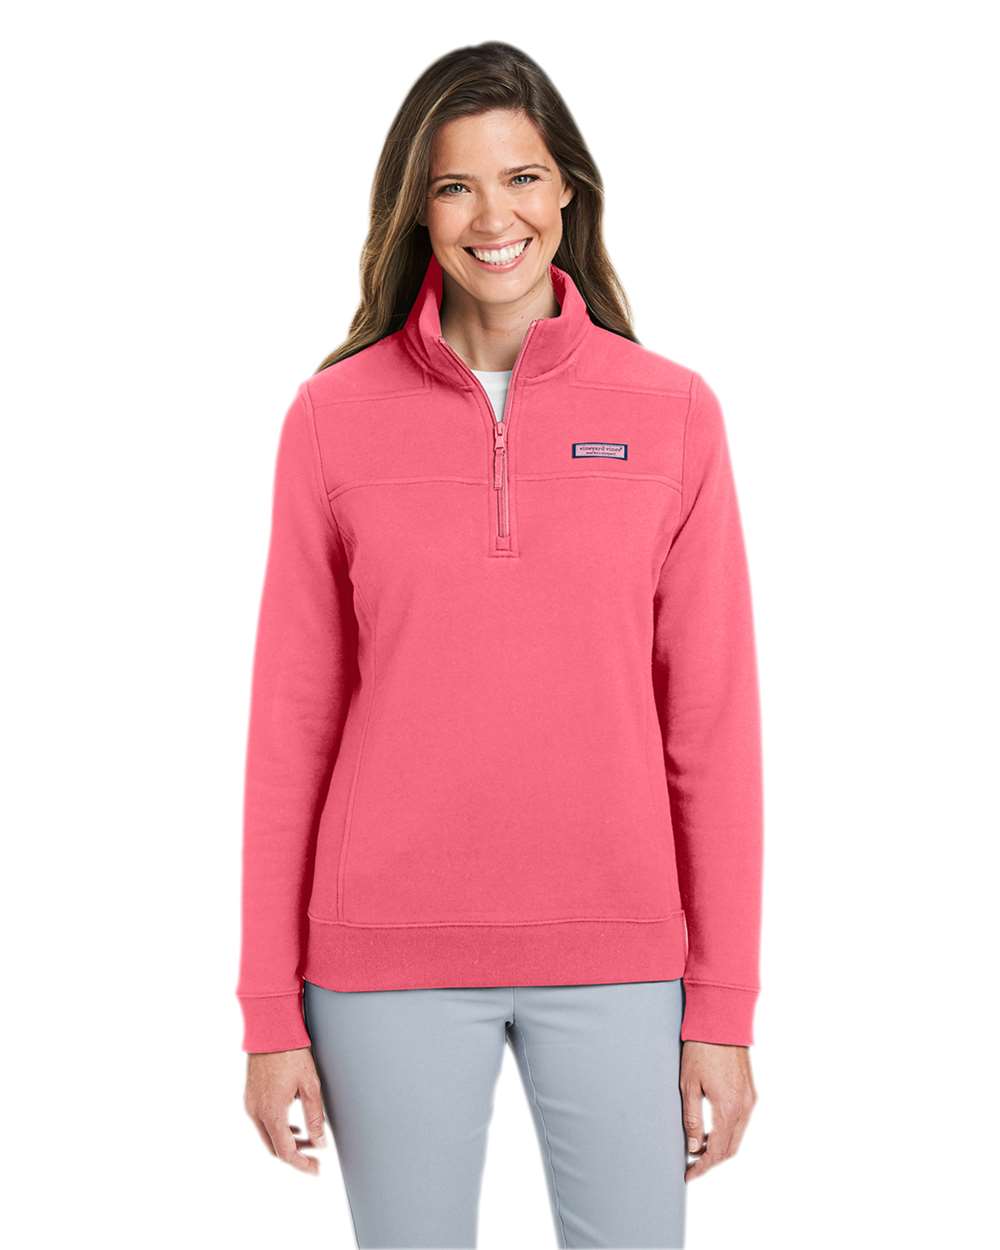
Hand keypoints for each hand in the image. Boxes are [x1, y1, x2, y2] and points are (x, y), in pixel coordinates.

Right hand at [244, 1046, 328, 1174]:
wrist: (270, 1029)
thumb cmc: (292, 1054)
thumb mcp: (310, 1086)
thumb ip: (315, 1117)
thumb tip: (320, 1143)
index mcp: (272, 1112)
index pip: (286, 1152)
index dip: (301, 1164)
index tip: (316, 1169)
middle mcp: (256, 1112)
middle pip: (274, 1148)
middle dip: (295, 1155)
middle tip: (314, 1155)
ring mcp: (250, 1104)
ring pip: (267, 1136)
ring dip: (286, 1142)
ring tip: (307, 1140)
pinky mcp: (250, 1097)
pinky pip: (262, 1123)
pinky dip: (277, 1130)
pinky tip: (292, 1125)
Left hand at [680, 1040, 756, 1181]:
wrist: (721, 1022)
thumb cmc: (701, 1050)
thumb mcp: (689, 1085)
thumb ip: (692, 1120)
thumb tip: (694, 1148)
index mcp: (729, 1108)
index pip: (717, 1151)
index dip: (702, 1166)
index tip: (688, 1174)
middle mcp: (744, 1108)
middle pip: (730, 1148)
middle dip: (712, 1161)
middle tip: (692, 1166)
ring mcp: (750, 1100)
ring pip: (738, 1136)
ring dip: (720, 1147)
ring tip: (699, 1150)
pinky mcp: (750, 1092)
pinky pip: (742, 1122)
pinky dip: (728, 1133)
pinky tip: (713, 1130)